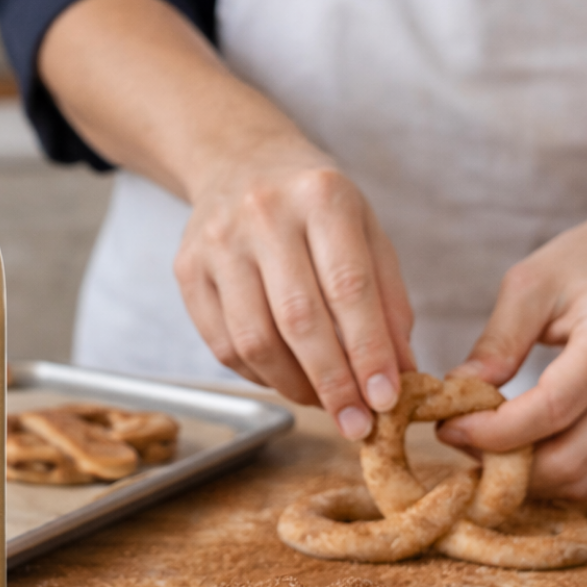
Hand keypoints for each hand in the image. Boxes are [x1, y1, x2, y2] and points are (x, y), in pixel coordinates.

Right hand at [174, 138, 414, 436]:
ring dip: (294, 386)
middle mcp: (263, 214)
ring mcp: (216, 242)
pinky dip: (259, 375)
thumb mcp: (366, 230)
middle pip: (298, 319)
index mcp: (321, 196)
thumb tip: (400, 374)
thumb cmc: (314, 204)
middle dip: (333, 383)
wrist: (238, 161)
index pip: (348, 288)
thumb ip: (387, 299)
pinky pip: (222, 343)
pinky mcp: (186, 269)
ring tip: (324, 404)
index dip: (368, 351)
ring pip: (254, 340)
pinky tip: (286, 380)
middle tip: (357, 425)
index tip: (387, 399)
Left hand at [437, 179, 586, 498]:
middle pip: (568, 460)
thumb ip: (496, 343)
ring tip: (480, 441)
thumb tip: (457, 394)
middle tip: (456, 437)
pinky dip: (547, 469)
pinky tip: (514, 443)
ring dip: (523, 475)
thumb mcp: (529, 286)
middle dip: (502, 463)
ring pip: (581, 477)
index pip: (551, 409)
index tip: (445, 426)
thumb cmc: (584, 262)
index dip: (492, 430)